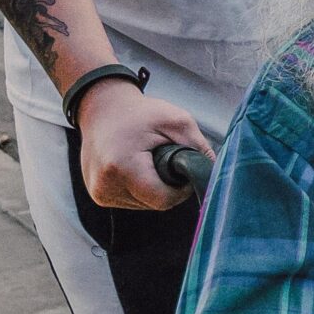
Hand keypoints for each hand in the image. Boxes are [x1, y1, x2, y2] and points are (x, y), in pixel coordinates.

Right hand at [76, 79, 210, 209]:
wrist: (102, 108)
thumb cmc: (139, 113)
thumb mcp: (177, 121)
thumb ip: (199, 148)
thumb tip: (215, 172)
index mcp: (122, 167)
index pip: (163, 200)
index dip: (181, 190)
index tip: (183, 171)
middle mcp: (105, 185)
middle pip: (154, 203)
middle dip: (167, 186)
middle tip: (165, 159)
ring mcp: (99, 192)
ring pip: (144, 204)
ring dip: (153, 187)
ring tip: (147, 160)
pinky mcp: (97, 194)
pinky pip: (131, 201)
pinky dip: (140, 187)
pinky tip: (137, 167)